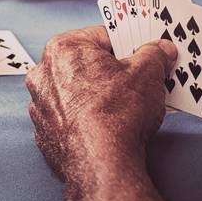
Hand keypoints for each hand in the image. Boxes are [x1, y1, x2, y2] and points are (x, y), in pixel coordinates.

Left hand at [26, 26, 175, 181]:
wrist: (101, 163)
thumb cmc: (117, 113)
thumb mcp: (147, 74)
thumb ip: (154, 54)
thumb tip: (161, 49)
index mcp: (63, 48)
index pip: (102, 36)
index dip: (128, 45)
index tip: (143, 54)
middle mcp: (43, 74)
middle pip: (87, 64)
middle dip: (113, 71)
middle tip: (139, 80)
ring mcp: (40, 106)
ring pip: (76, 92)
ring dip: (97, 96)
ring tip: (126, 107)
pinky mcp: (45, 134)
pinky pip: (70, 118)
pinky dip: (86, 120)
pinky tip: (108, 128)